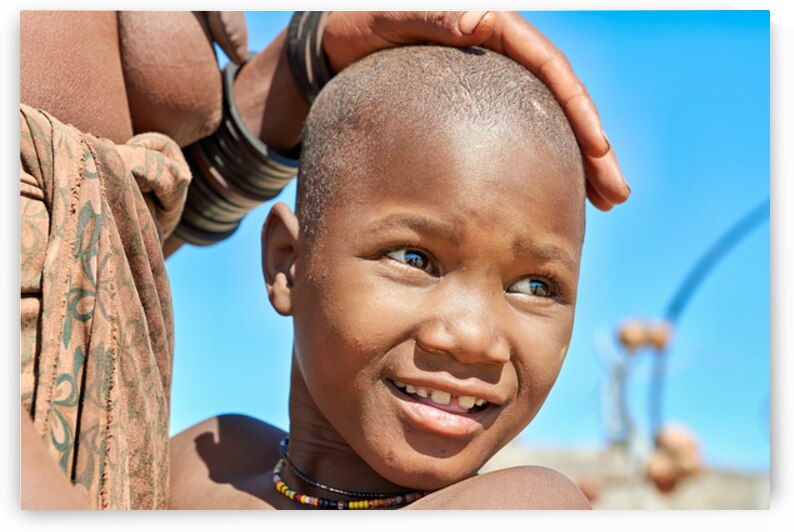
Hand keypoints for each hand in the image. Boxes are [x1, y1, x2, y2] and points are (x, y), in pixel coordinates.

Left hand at [322, 11, 629, 210]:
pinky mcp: (478, 111)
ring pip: (548, 124)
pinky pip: (522, 136)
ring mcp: (491, 85)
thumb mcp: (384, 21)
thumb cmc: (355, 33)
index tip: (598, 148)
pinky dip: (542, 163)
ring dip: (580, 162)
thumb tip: (475, 19)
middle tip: (615, 193)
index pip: (548, 67)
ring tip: (604, 202)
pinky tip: (557, 194)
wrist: (332, 54)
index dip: (577, 108)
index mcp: (489, 29)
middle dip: (594, 148)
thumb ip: (428, 17)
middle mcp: (499, 55)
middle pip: (560, 101)